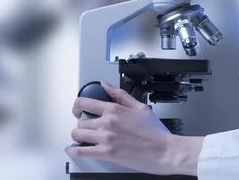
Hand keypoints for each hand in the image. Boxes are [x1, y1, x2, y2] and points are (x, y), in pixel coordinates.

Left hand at [66, 81, 202, 175]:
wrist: (165, 151)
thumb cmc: (156, 133)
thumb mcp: (140, 107)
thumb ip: (120, 95)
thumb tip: (106, 85)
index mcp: (115, 109)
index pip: (85, 102)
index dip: (77, 106)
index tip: (78, 109)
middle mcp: (107, 122)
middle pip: (81, 121)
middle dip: (83, 125)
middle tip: (87, 128)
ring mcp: (106, 138)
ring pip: (78, 134)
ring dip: (78, 136)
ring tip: (83, 138)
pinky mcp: (107, 153)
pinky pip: (82, 151)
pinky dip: (74, 151)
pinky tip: (74, 150)